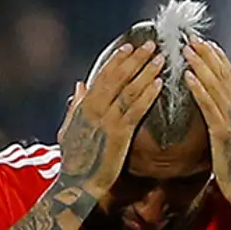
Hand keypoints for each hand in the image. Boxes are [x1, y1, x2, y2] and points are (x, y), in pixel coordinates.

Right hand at [57, 41, 164, 195]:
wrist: (78, 184)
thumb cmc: (76, 159)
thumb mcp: (70, 129)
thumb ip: (76, 106)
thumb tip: (80, 84)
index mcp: (84, 106)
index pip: (103, 76)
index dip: (117, 60)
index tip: (130, 47)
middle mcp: (94, 109)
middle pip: (117, 77)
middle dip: (135, 59)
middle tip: (152, 45)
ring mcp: (107, 120)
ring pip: (129, 90)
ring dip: (145, 72)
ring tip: (160, 59)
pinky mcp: (119, 134)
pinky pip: (136, 110)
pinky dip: (148, 95)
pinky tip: (159, 84)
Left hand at [182, 36, 230, 199]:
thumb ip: (230, 122)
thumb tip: (218, 111)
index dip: (220, 60)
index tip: (207, 46)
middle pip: (226, 77)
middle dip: (209, 56)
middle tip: (194, 40)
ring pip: (217, 87)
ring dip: (202, 66)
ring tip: (187, 51)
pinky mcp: (224, 133)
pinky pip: (209, 107)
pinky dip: (199, 90)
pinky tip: (188, 78)